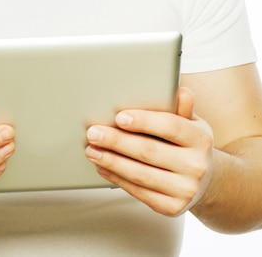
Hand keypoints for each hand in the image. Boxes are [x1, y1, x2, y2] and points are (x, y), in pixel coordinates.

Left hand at [85, 87, 213, 215]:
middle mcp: (197, 166)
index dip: (143, 121)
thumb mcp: (190, 123)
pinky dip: (118, 178)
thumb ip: (181, 108)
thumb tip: (180, 91)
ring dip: (111, 161)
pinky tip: (103, 167)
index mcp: (201, 139)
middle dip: (116, 141)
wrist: (206, 180)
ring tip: (91, 150)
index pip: (170, 126)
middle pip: (149, 151)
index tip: (119, 117)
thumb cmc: (188, 143)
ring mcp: (186, 190)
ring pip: (140, 174)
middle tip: (93, 132)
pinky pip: (139, 192)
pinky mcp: (172, 208)